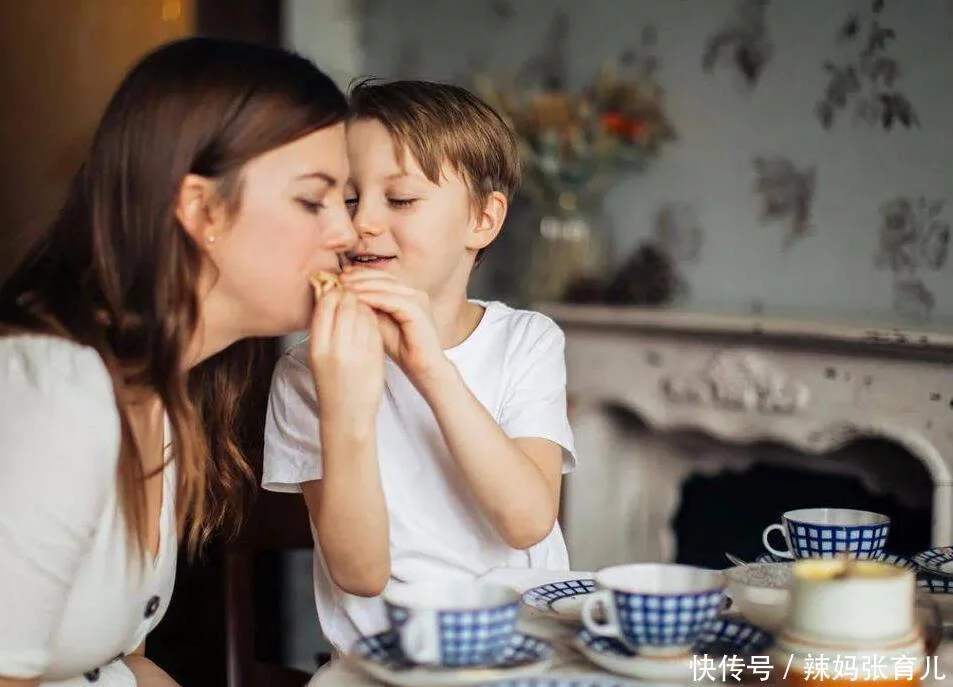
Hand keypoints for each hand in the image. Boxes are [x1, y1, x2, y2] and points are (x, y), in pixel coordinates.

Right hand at [308, 288, 384, 431]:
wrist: (347, 415)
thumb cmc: (331, 384)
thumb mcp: (318, 357)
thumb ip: (324, 329)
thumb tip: (328, 295)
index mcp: (317, 348)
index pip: (325, 306)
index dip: (333, 293)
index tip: (337, 291)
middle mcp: (336, 349)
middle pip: (346, 305)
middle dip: (351, 296)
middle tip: (353, 295)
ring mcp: (357, 353)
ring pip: (364, 314)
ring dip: (364, 305)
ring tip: (362, 308)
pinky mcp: (375, 358)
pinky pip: (376, 328)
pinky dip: (374, 319)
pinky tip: (371, 322)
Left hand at [339, 269, 447, 384]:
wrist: (423, 369)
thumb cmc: (402, 350)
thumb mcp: (379, 324)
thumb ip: (368, 309)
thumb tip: (346, 296)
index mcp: (407, 295)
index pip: (381, 277)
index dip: (360, 275)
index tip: (340, 277)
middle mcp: (414, 293)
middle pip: (384, 277)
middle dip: (360, 277)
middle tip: (340, 279)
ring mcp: (418, 300)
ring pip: (387, 286)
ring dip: (363, 285)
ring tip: (344, 288)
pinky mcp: (418, 310)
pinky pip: (392, 300)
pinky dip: (373, 298)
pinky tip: (357, 299)